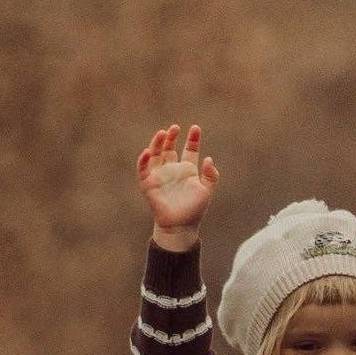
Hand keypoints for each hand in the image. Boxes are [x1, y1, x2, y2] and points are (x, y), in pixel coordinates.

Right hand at [137, 123, 218, 248]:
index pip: (190, 149)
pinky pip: (143, 168)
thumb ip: (211, 176)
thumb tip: (209, 158)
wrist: (181, 226)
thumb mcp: (207, 191)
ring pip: (156, 153)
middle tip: (175, 127)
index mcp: (188, 170)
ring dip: (157, 143)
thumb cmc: (194, 210)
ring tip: (163, 133)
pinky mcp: (148, 182)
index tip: (195, 128)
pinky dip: (144, 160)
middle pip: (170, 147)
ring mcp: (160, 174)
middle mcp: (173, 169)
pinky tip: (148, 152)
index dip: (192, 139)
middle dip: (172, 137)